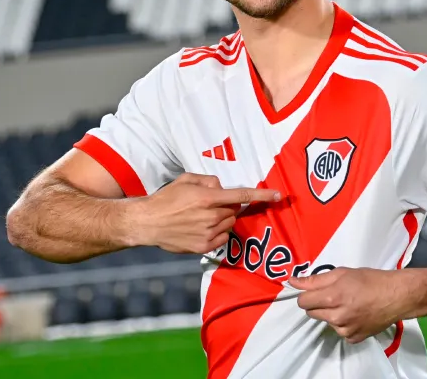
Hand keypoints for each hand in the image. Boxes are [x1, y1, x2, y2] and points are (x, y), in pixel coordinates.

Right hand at [135, 173, 279, 254]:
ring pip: (229, 224)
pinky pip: (222, 238)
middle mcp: (211, 216)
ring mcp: (208, 233)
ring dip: (222, 220)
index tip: (279, 195)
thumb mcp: (186, 180)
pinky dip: (217, 233)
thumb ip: (208, 180)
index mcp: (208, 197)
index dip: (262, 195)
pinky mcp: (204, 247)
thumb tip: (221, 187)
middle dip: (228, 206)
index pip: (242, 196)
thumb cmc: (166, 198)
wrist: (148, 223)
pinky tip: (200, 228)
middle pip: (234, 210)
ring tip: (201, 217)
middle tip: (210, 205)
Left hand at [291, 267, 410, 343]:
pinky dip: (344, 324)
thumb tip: (293, 281)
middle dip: (318, 304)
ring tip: (349, 304)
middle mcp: (337, 317)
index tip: (314, 291)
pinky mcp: (353, 338)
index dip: (306, 295)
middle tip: (334, 295)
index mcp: (332, 297)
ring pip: (326, 322)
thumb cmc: (370, 280)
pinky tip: (356, 314)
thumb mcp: (342, 273)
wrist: (396, 296)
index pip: (302, 302)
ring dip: (331, 314)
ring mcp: (345, 330)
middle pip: (311, 313)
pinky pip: (340, 331)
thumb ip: (315, 279)